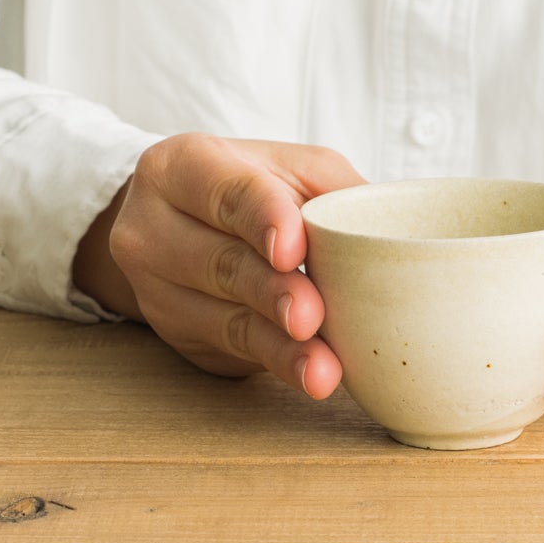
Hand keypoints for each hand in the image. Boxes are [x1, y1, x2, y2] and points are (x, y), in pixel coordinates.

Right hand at [73, 134, 365, 397]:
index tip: (293, 249)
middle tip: (311, 315)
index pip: (225, 193)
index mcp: (180, 167)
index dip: (261, 219)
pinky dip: (277, 363)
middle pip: (221, 263)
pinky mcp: (176, 331)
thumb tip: (391, 236)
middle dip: (272, 292)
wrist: (182, 223)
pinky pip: (231, 349)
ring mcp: (156, 286)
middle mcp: (152, 226)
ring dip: (280, 346)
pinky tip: (308, 376)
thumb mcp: (290, 170)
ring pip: (226, 318)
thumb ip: (333, 191)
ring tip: (321, 367)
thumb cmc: (250, 188)